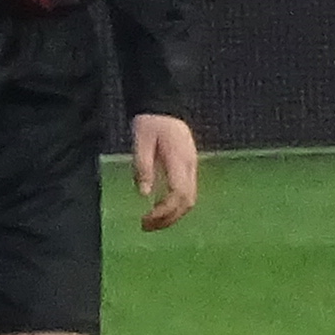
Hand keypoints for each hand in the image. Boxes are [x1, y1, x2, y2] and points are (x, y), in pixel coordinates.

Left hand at [130, 114, 200, 230]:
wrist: (164, 108)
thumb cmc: (150, 123)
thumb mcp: (141, 141)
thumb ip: (143, 166)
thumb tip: (145, 194)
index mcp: (179, 159)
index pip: (178, 193)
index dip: (165, 210)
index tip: (146, 218)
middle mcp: (190, 165)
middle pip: (188, 201)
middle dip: (169, 218)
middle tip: (146, 227)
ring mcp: (192, 167)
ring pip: (190, 199)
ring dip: (173, 215)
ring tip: (151, 224)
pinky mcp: (190, 168)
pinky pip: (188, 193)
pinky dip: (176, 207)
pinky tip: (160, 211)